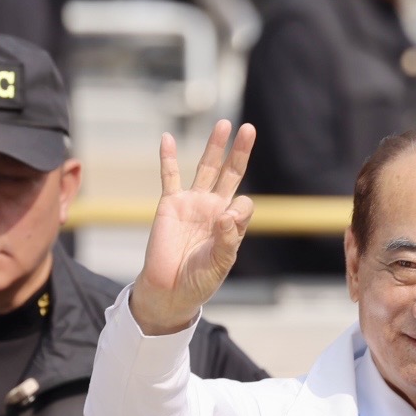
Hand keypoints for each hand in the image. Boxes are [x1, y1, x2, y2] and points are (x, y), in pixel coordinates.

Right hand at [129, 120, 255, 335]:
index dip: (239, 210)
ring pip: (205, 168)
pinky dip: (167, 157)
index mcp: (230, 223)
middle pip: (230, 173)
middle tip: (249, 129)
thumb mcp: (219, 263)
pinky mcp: (170, 205)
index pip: (243, 203)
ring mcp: (192, 204)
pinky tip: (167, 138)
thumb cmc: (198, 281)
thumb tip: (229, 212)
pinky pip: (169, 177)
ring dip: (214, 147)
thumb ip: (228, 239)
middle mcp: (214, 208)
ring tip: (224, 124)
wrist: (168, 291)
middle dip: (239, 152)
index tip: (227, 222)